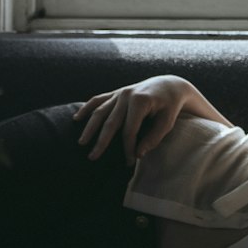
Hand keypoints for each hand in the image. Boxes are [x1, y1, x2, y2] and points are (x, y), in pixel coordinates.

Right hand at [73, 75, 196, 163]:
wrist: (169, 85)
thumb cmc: (170, 106)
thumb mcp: (168, 122)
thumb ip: (154, 138)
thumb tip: (138, 154)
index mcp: (140, 101)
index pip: (129, 130)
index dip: (128, 148)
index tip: (129, 162)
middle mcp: (127, 95)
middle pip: (110, 122)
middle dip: (101, 142)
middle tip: (93, 157)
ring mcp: (120, 92)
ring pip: (100, 111)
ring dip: (90, 127)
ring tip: (82, 143)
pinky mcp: (116, 92)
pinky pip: (98, 100)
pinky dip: (87, 108)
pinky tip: (77, 118)